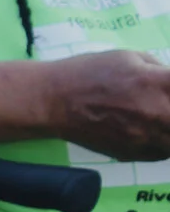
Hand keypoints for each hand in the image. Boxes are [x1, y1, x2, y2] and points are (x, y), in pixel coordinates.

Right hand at [51, 48, 169, 161]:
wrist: (53, 102)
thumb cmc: (89, 73)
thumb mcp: (129, 57)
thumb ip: (160, 70)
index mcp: (157, 82)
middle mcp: (157, 113)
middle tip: (166, 104)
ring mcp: (147, 138)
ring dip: (169, 128)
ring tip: (162, 119)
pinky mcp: (134, 154)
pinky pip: (163, 153)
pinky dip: (164, 143)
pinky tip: (155, 131)